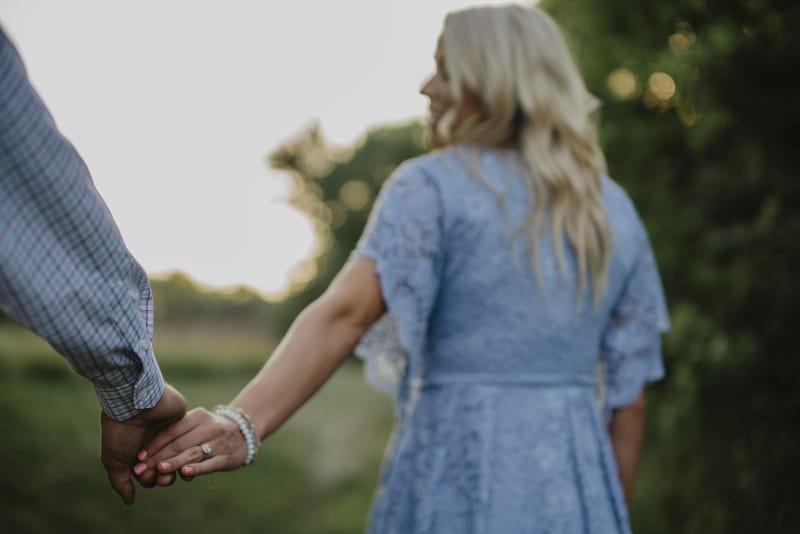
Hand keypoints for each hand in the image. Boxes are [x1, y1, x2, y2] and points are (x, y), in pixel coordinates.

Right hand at [100, 383, 185, 504]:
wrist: (135, 402)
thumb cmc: (121, 431)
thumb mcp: (114, 460)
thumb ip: (121, 482)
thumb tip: (129, 502)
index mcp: (136, 452)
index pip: (148, 475)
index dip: (148, 479)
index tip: (144, 474)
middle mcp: (152, 444)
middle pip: (165, 470)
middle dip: (163, 476)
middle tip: (160, 473)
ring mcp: (168, 434)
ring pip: (179, 459)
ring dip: (176, 467)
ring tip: (172, 468)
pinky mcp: (182, 423)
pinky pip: (189, 443)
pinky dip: (187, 452)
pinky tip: (186, 457)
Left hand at [134, 407, 248, 480]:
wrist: (244, 433)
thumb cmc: (211, 431)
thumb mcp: (197, 424)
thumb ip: (177, 434)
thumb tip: (147, 453)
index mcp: (198, 416)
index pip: (172, 431)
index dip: (154, 444)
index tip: (139, 456)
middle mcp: (209, 427)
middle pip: (180, 443)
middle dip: (158, 457)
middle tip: (142, 469)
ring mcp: (219, 442)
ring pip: (193, 453)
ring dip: (174, 462)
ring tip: (159, 469)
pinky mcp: (227, 457)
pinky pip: (210, 463)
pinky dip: (197, 468)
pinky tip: (185, 473)